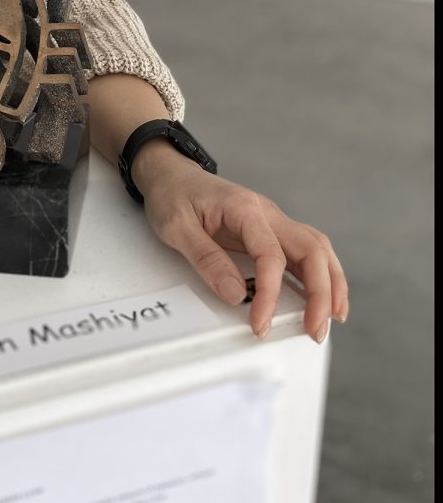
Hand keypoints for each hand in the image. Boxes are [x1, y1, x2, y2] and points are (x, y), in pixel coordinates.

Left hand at [138, 153, 348, 343]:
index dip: (270, 293)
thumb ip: (206, 259)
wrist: (171, 174)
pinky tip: (322, 298)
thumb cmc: (173, 195)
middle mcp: (266, 212)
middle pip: (311, 249)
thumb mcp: (176, 227)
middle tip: (315, 328)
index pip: (271, 254)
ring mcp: (272, 221)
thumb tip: (235, 294)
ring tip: (331, 318)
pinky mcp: (271, 231)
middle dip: (320, 292)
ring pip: (317, 249)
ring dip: (330, 284)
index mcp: (243, 207)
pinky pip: (305, 252)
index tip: (260, 322)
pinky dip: (319, 275)